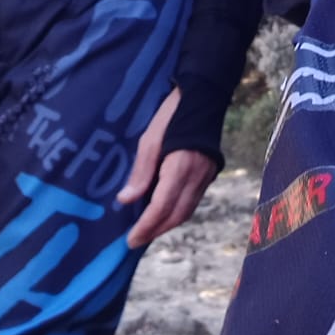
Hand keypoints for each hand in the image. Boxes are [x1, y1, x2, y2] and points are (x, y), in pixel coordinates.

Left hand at [118, 88, 217, 249]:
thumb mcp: (150, 138)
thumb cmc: (173, 113)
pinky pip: (193, 200)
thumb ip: (141, 171)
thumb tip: (125, 200)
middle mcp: (197, 176)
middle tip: (135, 240)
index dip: (146, 226)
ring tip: (148, 229)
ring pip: (187, 210)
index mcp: (180, 167)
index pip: (162, 207)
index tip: (130, 239)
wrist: (205, 94)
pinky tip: (164, 210)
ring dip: (167, 223)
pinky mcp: (210, 172)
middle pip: (177, 214)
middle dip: (156, 230)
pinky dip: (178, 211)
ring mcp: (207, 175)